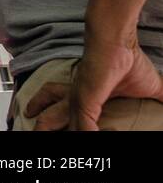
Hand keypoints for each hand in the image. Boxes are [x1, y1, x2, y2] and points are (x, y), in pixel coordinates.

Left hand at [24, 42, 162, 130]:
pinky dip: (86, 136)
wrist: (118, 40)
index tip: (60, 131)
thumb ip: (158, 99)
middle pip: (51, 116)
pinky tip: (94, 142)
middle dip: (42, 127)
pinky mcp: (84, 100)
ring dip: (48, 131)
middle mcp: (75, 98)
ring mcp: (77, 100)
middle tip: (32, 134)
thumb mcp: (147, 88)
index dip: (63, 124)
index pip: (67, 113)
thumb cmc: (129, 60)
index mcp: (84, 97)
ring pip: (55, 120)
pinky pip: (83, 127)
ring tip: (38, 137)